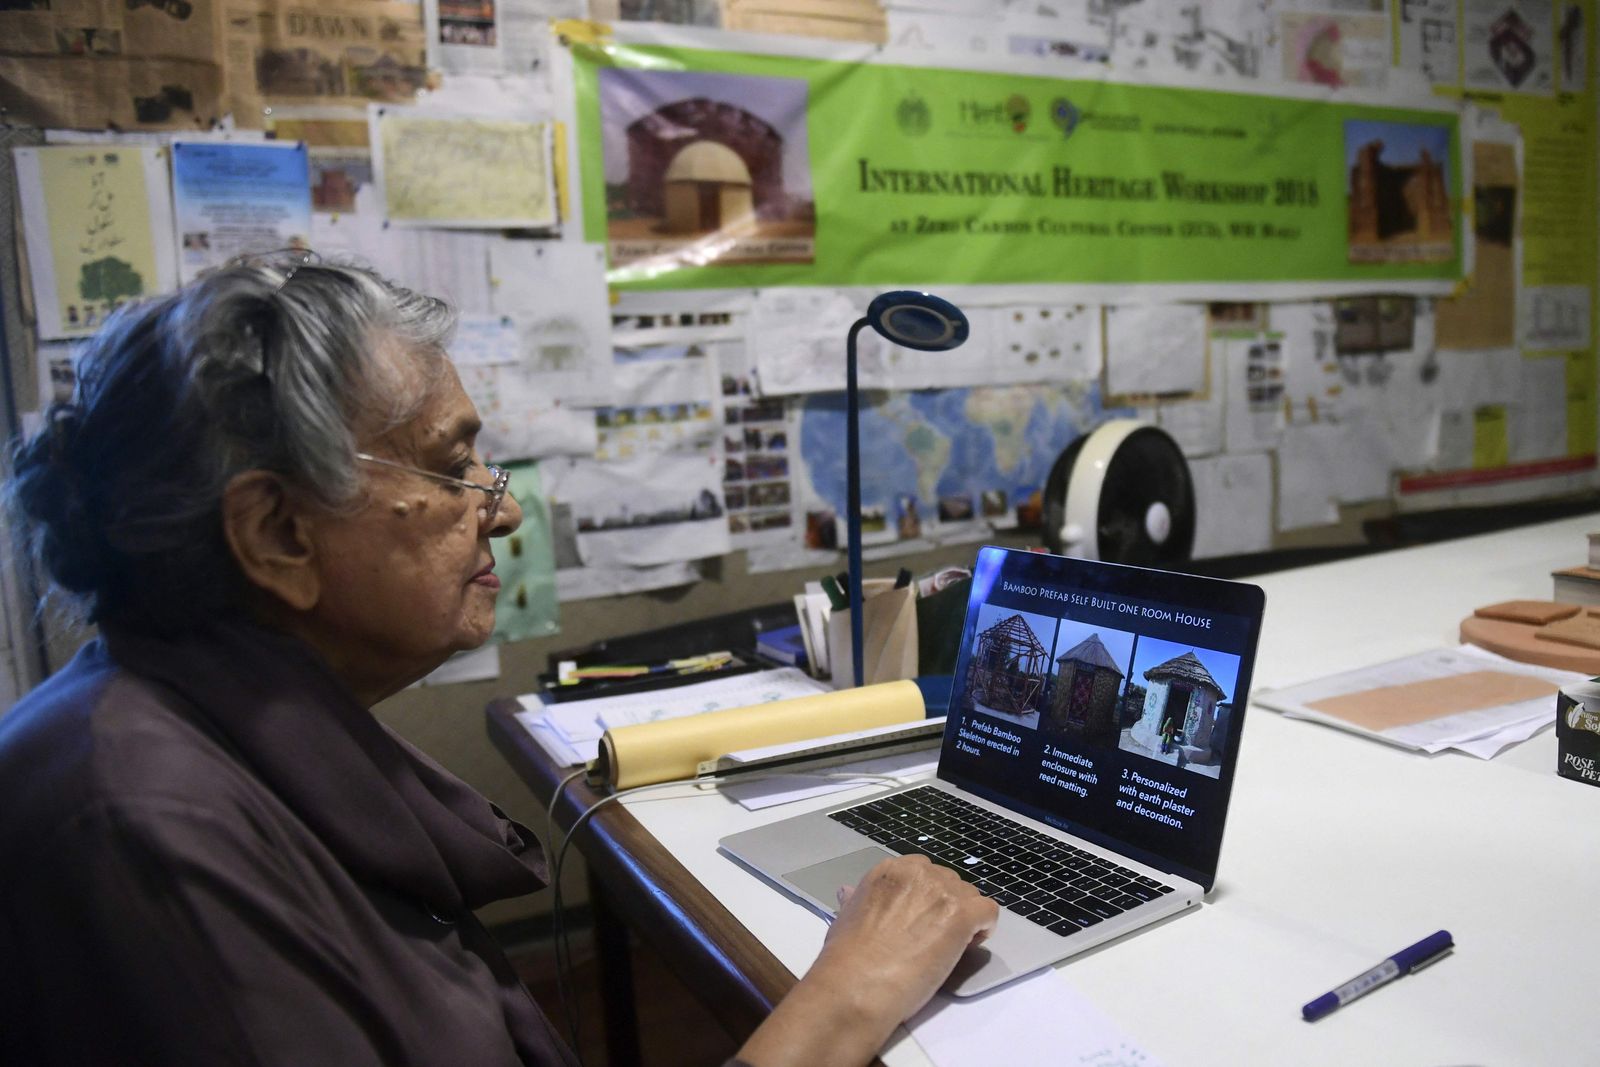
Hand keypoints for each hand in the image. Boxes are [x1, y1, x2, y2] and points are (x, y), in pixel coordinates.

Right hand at [736, 854, 996, 1066]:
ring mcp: (942, 891)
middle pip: (949, 882)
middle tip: (934, 937)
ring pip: (970, 896)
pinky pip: (988, 911)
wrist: (857, 983)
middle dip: (946, 907)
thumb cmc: (846, 957)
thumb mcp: (845, 916)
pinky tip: (968, 946)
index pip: (922, 872)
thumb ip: (858, 900)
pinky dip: (983, 928)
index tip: (920, 919)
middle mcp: (918, 872)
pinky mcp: (962, 914)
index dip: (926, 897)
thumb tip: (849, 892)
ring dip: (965, 918)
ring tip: (949, 947)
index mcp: (889, 870)